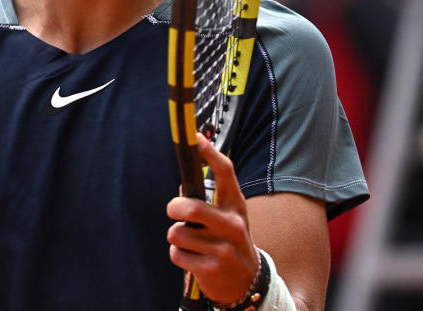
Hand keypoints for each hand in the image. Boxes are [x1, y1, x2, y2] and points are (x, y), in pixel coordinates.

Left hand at [167, 133, 259, 305]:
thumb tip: (183, 187)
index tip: (197, 139)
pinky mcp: (211, 268)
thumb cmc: (230, 243)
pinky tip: (193, 259)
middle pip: (191, 207)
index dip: (210, 154)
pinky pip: (177, 254)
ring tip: (191, 244)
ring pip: (177, 233)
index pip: (226, 173)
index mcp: (236, 206)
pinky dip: (178, 256)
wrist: (248, 284)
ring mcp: (223, 248)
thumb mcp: (227, 219)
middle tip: (175, 212)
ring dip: (176, 238)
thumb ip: (208, 201)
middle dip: (174, 208)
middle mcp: (233, 225)